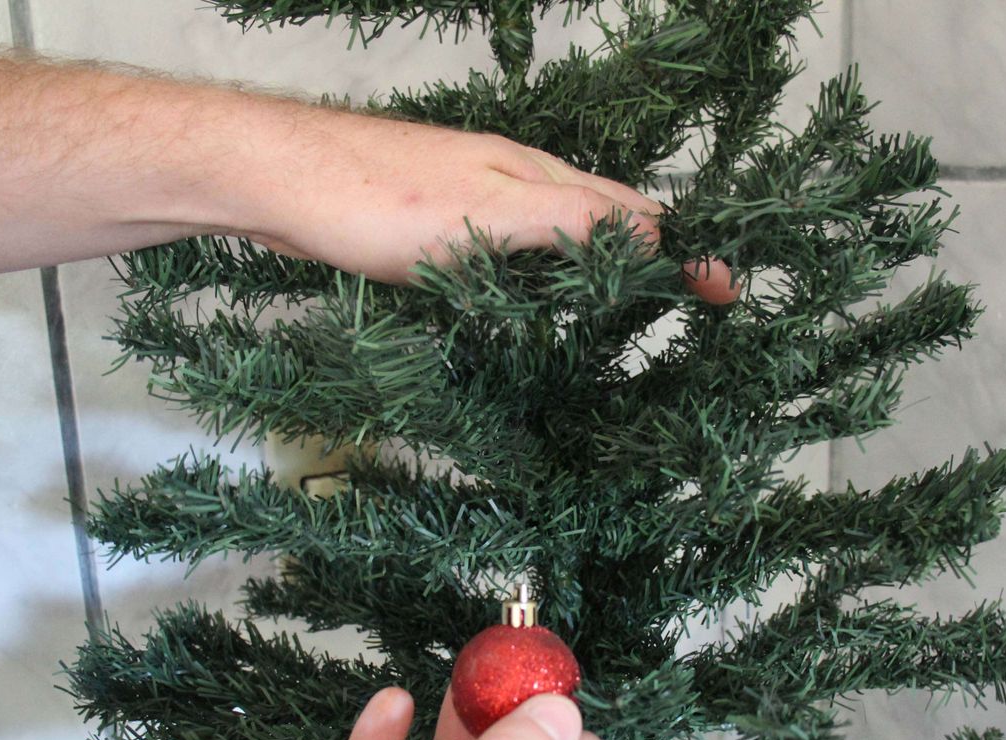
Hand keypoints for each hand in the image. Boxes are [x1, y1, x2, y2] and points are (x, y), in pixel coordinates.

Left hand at [235, 104, 740, 304]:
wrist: (278, 181)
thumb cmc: (375, 199)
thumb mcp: (487, 217)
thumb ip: (571, 225)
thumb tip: (653, 239)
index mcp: (541, 178)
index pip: (638, 215)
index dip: (686, 252)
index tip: (727, 291)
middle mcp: (517, 180)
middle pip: (608, 215)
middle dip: (658, 251)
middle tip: (695, 292)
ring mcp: (477, 195)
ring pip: (562, 227)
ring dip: (605, 258)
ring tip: (635, 295)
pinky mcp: (439, 218)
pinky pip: (515, 242)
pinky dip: (546, 268)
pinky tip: (532, 289)